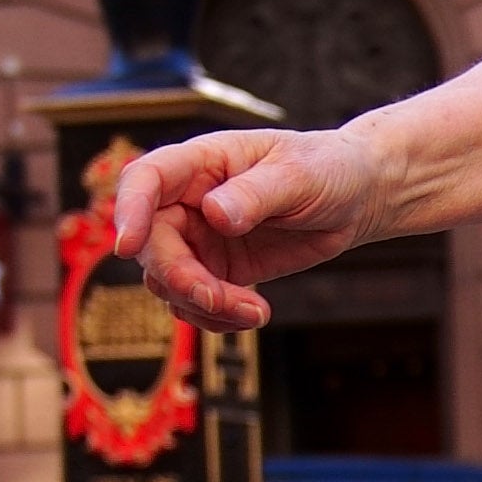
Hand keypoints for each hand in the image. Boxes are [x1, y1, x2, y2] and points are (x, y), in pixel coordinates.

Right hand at [107, 118, 390, 328]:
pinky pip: (193, 303)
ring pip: (168, 281)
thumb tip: (214, 215)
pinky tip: (254, 315)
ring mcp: (198, 238)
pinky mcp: (216, 269)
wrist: (352, 197)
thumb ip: (256, 194)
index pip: (145, 179)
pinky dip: (215, 319)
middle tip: (224, 301)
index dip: (129, 210)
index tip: (128, 247)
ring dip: (203, 306)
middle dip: (181, 279)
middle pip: (152, 244)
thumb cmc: (326, 169)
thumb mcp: (299, 175)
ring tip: (257, 313)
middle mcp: (189, 200)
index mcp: (201, 163)